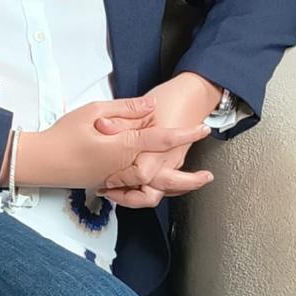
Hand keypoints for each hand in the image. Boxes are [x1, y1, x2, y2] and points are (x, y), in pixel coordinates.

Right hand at [6, 95, 209, 194]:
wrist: (42, 161)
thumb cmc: (65, 133)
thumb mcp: (94, 111)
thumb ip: (126, 109)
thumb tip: (151, 105)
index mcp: (123, 146)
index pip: (162, 138)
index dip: (185, 133)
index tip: (202, 128)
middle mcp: (124, 168)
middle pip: (164, 176)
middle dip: (188, 178)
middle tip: (208, 175)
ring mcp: (117, 180)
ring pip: (152, 190)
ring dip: (173, 188)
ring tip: (189, 184)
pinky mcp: (109, 186)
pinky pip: (136, 193)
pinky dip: (151, 191)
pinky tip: (158, 185)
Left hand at [93, 73, 221, 206]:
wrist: (194, 96)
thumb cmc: (171, 100)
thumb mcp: (142, 107)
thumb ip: (121, 120)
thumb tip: (102, 126)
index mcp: (160, 148)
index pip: (140, 174)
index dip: (120, 179)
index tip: (105, 177)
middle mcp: (168, 161)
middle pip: (150, 195)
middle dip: (127, 197)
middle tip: (109, 190)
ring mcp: (172, 164)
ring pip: (157, 195)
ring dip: (136, 199)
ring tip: (116, 194)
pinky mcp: (174, 164)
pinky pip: (163, 187)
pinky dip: (147, 190)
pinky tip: (131, 186)